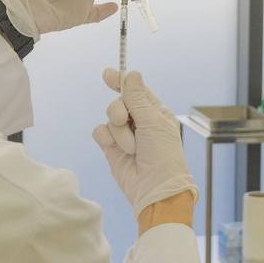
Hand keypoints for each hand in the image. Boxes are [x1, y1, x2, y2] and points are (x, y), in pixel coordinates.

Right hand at [92, 70, 197, 219]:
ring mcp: (125, 135)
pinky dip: (106, 138)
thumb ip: (137, 98)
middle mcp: (140, 122)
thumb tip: (132, 74)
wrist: (154, 188)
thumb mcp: (153, 122)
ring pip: (109, 118)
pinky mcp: (112, 148)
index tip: (107, 74)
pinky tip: (114, 148)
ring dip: (119, 131)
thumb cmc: (163, 155)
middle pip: (119, 102)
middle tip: (124, 120)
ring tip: (132, 148)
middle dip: (119, 110)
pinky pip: (100, 132)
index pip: (136, 91)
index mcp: (155, 112)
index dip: (121, 81)